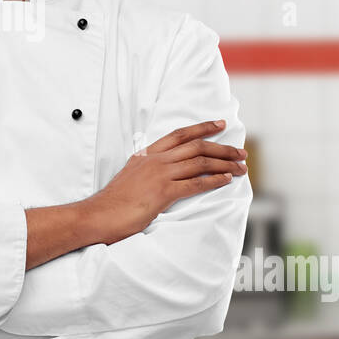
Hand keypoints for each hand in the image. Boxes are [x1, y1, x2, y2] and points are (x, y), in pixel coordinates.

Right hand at [82, 120, 245, 244]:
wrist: (98, 215)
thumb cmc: (113, 202)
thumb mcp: (130, 176)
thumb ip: (146, 168)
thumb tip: (161, 170)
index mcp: (146, 154)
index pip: (179, 134)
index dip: (202, 128)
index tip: (220, 124)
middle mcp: (155, 160)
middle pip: (196, 146)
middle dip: (222, 147)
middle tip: (241, 152)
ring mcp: (159, 175)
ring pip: (200, 163)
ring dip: (224, 164)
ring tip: (240, 168)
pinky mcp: (162, 193)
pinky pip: (195, 184)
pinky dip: (214, 181)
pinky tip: (226, 181)